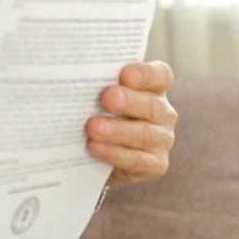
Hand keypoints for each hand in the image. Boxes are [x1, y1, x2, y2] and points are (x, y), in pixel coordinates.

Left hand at [86, 61, 176, 185]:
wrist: (96, 156)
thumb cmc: (98, 114)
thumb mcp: (98, 97)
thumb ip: (96, 86)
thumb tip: (75, 77)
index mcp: (153, 88)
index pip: (160, 76)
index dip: (145, 74)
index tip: (125, 74)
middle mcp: (162, 112)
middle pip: (151, 105)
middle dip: (128, 102)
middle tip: (107, 98)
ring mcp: (162, 139)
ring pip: (144, 134)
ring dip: (117, 131)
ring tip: (93, 127)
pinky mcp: (155, 165)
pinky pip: (137, 160)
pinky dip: (114, 154)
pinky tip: (94, 147)